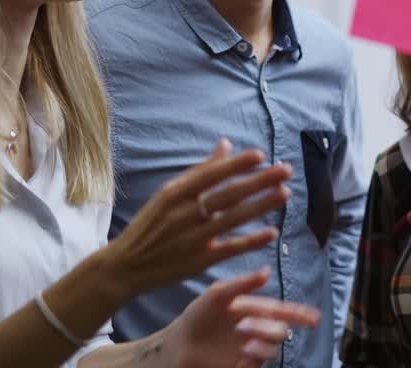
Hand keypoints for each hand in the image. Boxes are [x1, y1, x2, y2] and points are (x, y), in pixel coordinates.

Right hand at [101, 140, 292, 298]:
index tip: (261, 155)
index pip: (210, 175)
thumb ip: (200, 171)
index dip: (235, 165)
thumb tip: (226, 143)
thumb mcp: (168, 194)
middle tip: (286, 170)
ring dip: (261, 206)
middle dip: (259, 182)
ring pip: (232, 219)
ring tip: (285, 194)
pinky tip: (272, 233)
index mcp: (173, 194)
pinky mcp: (198, 262)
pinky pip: (229, 249)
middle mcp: (183, 214)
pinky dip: (250, 241)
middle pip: (227, 195)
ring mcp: (191, 239)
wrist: (124, 267)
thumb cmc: (150, 225)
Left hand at [163, 269, 320, 367]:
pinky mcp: (243, 365)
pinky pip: (259, 365)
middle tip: (242, 326)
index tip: (315, 318)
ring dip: (262, 344)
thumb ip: (241, 284)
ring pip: (273, 349)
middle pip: (281, 330)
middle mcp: (258, 329)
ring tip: (242, 344)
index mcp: (255, 310)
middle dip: (268, 328)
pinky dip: (255, 360)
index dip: (302, 314)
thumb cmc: (197, 316)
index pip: (284, 311)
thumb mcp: (217, 295)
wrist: (179, 344)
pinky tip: (241, 356)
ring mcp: (251, 349)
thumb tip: (267, 272)